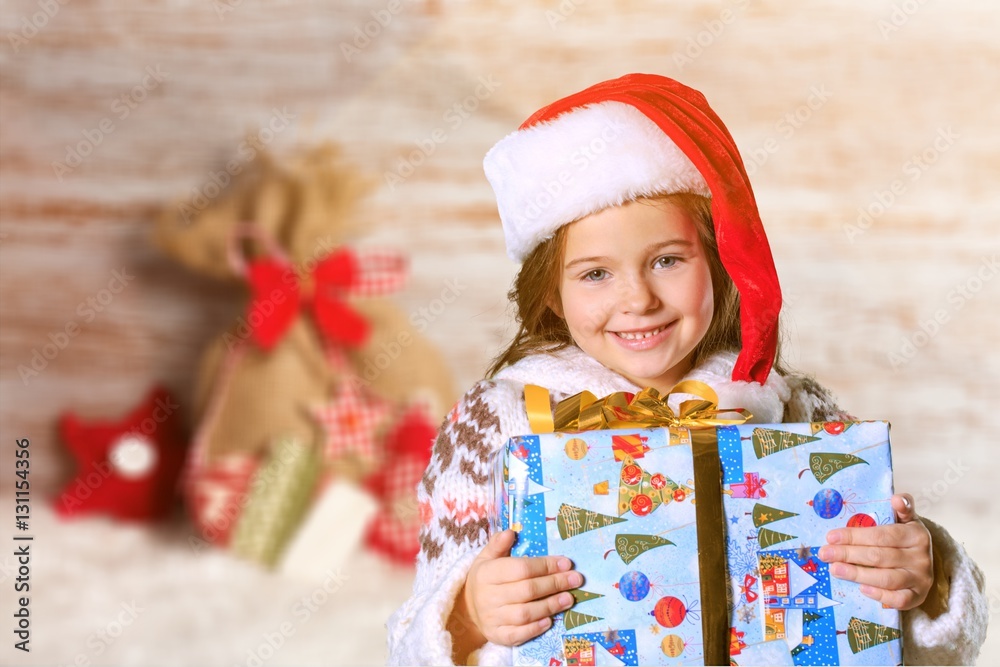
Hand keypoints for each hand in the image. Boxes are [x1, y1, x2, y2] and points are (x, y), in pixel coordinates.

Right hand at [462, 530, 581, 645]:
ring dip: (550, 605)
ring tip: (569, 598)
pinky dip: (535, 628)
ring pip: (525, 613)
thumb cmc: (485, 579)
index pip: (521, 568)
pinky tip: (550, 620)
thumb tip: (511, 532)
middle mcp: (489, 596)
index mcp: (487, 573)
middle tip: (576, 579)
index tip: (566, 563)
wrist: (468, 608)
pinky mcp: (497, 636)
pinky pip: (518, 634)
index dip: (546, 565)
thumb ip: (498, 544)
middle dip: (554, 584)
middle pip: (527, 590)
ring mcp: (492, 618)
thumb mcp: (486, 558)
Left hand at [818, 493, 932, 609]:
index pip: (881, 535)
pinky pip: (899, 600)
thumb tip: (896, 498)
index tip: (830, 537)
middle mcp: (921, 557)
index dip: (854, 536)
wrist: (925, 562)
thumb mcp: (906, 520)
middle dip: (849, 554)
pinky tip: (861, 589)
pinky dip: (880, 595)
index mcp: (916, 535)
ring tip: (835, 569)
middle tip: (825, 554)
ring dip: (858, 574)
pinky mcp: (918, 597)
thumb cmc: (906, 538)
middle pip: (880, 557)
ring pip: (887, 579)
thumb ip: (902, 508)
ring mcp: (920, 579)